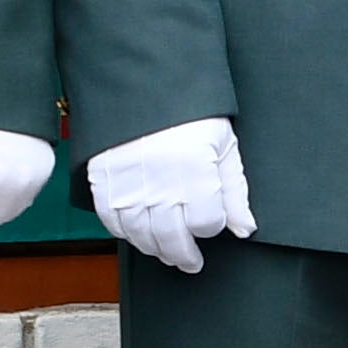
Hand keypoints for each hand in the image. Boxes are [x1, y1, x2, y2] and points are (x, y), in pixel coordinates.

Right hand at [86, 116, 253, 275]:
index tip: (211, 220)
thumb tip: (245, 229)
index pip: (207, 224)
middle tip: (190, 261)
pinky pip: (112, 222)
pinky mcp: (103, 182)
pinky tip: (138, 232)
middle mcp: (160, 185)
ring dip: (156, 249)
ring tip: (167, 251)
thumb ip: (235, 191)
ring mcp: (128, 186)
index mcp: (195, 174)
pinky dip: (125, 233)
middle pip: (173, 239)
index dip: (211, 225)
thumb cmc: (189, 114)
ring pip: (142, 236)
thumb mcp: (223, 146)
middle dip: (185, 255)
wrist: (142, 86)